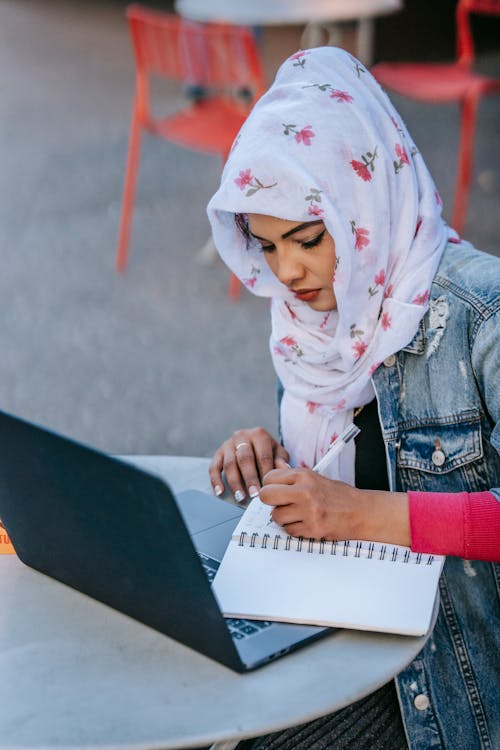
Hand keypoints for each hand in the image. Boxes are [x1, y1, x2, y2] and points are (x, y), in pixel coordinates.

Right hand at [209, 427, 289, 502]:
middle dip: (250, 479)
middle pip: (245, 459)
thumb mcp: (278, 452)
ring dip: (234, 482)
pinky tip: (220, 492)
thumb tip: (285, 471)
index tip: (269, 488)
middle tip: (254, 495)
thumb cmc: (268, 451)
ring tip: (240, 497)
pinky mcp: (218, 453)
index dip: (266, 473)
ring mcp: (228, 444)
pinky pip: (214, 467)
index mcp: (259, 434)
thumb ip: (281, 461)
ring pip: (229, 464)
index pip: (263, 455)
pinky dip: (216, 480)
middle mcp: (242, 436)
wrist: (253, 442)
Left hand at [260, 466, 409, 544]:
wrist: (361, 512)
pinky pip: (289, 530)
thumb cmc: (338, 495)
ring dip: (283, 517)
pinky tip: (305, 522)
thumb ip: (293, 475)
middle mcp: (305, 491)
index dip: (270, 485)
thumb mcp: (315, 477)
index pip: (269, 477)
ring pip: (276, 516)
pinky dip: (294, 528)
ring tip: (296, 513)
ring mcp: (308, 511)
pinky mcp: (312, 529)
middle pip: (266, 495)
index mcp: (304, 475)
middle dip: (269, 501)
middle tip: (279, 502)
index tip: (276, 489)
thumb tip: (276, 466)